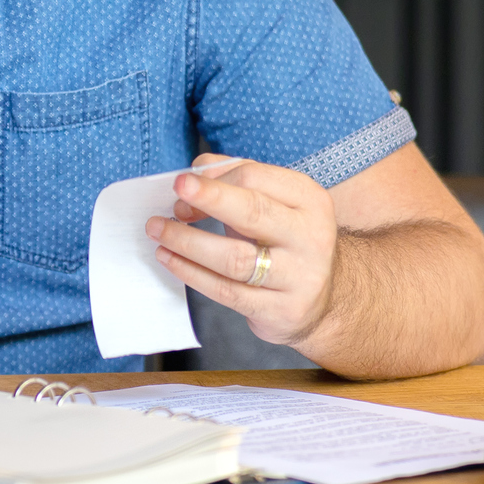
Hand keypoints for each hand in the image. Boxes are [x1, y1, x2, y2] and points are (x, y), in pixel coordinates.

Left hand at [144, 154, 338, 348]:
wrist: (324, 301)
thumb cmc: (285, 240)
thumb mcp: (275, 203)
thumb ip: (236, 179)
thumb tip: (194, 172)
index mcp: (310, 200)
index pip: (255, 177)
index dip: (214, 180)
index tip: (183, 187)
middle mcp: (311, 237)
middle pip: (252, 212)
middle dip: (208, 199)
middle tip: (175, 193)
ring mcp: (300, 278)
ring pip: (234, 258)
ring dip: (188, 241)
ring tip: (159, 230)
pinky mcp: (281, 311)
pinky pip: (227, 291)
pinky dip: (191, 273)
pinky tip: (170, 259)